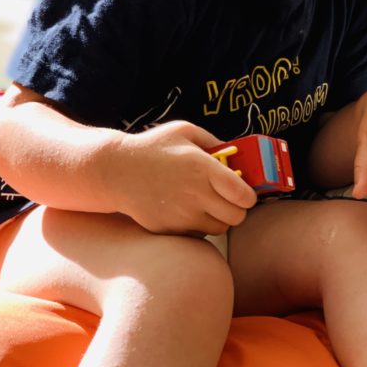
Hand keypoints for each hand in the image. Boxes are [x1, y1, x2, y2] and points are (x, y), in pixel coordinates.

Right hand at [115, 120, 256, 235]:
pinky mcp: (170, 230)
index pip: (243, 194)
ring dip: (220, 218)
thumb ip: (213, 141)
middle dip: (238, 208)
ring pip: (219, 229)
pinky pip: (198, 235)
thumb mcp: (184, 131)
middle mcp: (195, 194)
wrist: (116, 171)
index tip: (245, 191)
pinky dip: (199, 226)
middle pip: (236, 217)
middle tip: (229, 199)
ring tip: (208, 204)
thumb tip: (235, 155)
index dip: (249, 195)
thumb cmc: (152, 147)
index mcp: (202, 168)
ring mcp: (181, 216)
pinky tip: (189, 211)